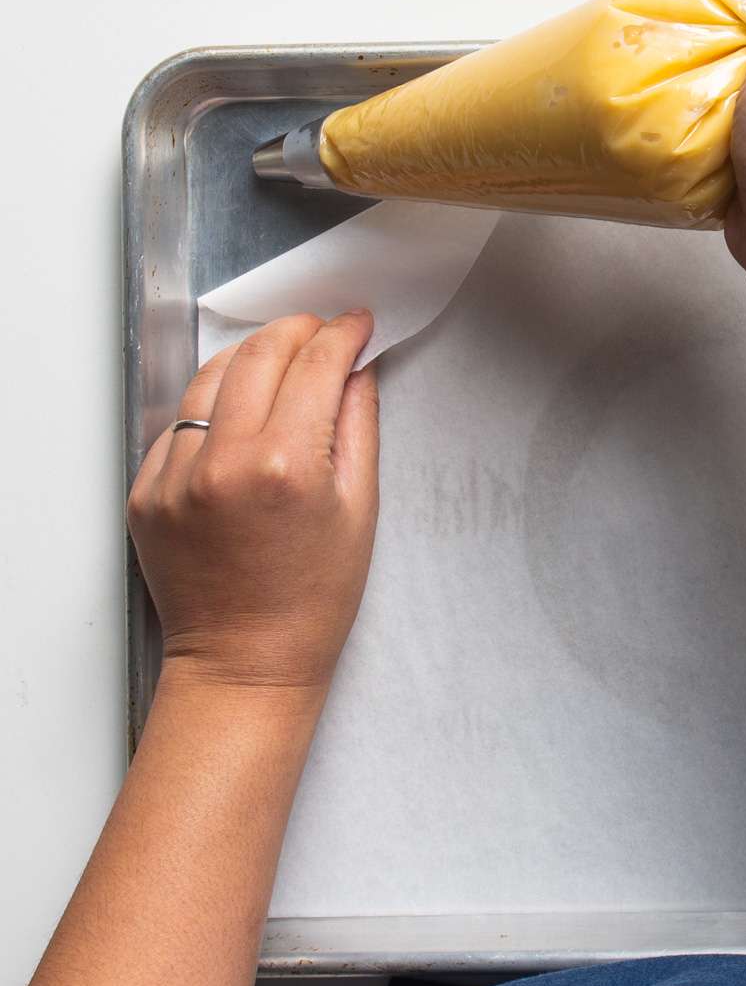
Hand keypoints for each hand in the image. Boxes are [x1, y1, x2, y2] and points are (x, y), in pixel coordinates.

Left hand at [127, 311, 379, 699]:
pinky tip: (239, 419)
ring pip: (210, 378)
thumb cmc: (313, 600)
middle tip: (321, 331)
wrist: (246, 660)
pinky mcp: (146, 491)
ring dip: (249, 359)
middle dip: (297, 331)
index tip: (356, 324)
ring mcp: (175, 475)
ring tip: (279, 362)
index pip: (316, 366)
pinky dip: (212, 409)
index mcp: (287, 465)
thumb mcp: (359, 510)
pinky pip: (180, 424)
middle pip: (259, 355)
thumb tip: (356, 371)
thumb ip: (357, 428)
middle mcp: (223, 460)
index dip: (342, 334)